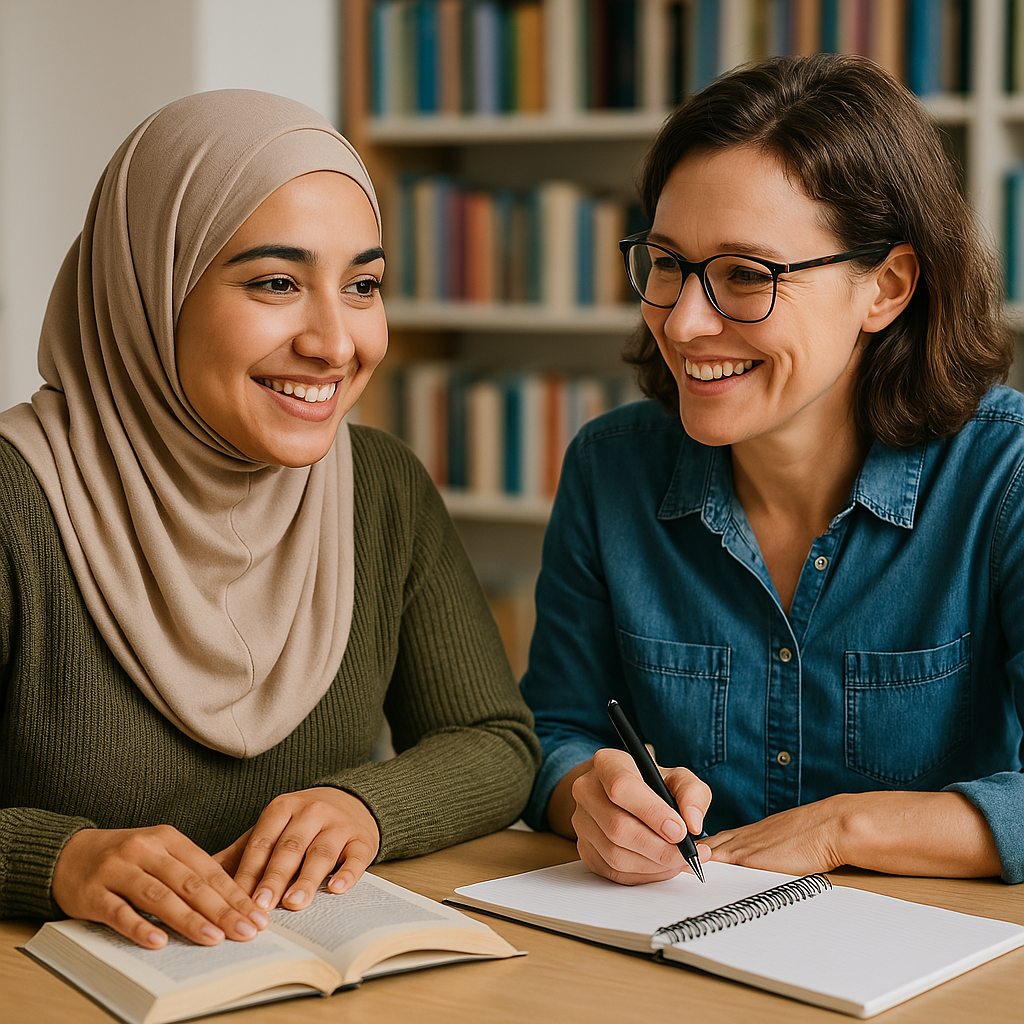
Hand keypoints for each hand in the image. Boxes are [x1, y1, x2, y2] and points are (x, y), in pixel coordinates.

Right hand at [51, 825, 269, 948]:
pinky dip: (140, 927)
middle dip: (222, 910)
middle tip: (246, 932)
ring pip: (159, 896)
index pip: (208, 869)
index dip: (235, 894)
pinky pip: (119, 912)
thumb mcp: (159, 853)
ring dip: (189, 920)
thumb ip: (189, 872)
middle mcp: (145, 850)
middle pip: (189, 883)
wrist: (68, 853)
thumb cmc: (125, 858)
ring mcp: (118, 870)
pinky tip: (159, 942)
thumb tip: (233, 903)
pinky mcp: (93, 893)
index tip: (257, 916)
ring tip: (214, 938)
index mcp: (168, 839)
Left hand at [215, 787, 379, 911]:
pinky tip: (337, 889)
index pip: (262, 842)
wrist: (351, 801)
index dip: (248, 872)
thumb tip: (197, 880)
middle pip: (289, 847)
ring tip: (294, 903)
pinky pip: (356, 856)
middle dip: (274, 877)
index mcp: (282, 808)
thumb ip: (240, 854)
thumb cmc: (301, 825)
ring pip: (320, 851)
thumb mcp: (271, 829)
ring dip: (307, 879)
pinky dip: (348, 873)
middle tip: (261, 905)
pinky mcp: (362, 838)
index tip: (235, 900)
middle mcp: (310, 812)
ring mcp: (338, 824)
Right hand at [568, 748, 710, 884]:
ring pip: (616, 855)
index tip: (680, 831)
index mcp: (608, 764)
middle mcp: (587, 790)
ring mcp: (582, 821)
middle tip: (687, 855)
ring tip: (678, 860)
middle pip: (618, 827)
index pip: (622, 787)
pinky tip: (661, 866)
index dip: (652, 813)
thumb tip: (693, 824)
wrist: (628, 798)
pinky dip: (643, 875)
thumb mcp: (678, 778)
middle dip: (659, 848)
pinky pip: (613, 872)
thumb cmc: (653, 786)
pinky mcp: (585, 848)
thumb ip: (692, 794)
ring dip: (654, 865)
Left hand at [704, 791, 1002, 878]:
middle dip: (694, 851)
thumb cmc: (833, 831)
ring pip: (720, 851)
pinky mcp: (767, 856)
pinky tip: (703, 872)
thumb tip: (774, 858)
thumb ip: (782, 843)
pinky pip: (735, 861)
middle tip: (672, 857)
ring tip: (680, 866)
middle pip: (716, 843)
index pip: (726, 838)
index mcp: (764, 829)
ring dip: (702, 859)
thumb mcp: (801, 833)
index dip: (706, 846)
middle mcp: (757, 833)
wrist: (852, 823)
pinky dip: (718, 866)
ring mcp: (759, 844)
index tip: (688, 851)